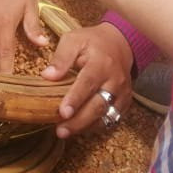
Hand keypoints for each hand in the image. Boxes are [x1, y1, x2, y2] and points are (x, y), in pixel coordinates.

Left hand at [42, 23, 133, 138]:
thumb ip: (61, 57)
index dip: (75, 98)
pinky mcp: (124, 102)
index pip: (88, 83)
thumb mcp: (74, 40)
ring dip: (85, 126)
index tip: (62, 112)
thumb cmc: (92, 42)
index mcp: (101, 63)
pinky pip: (112, 118)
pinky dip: (96, 126)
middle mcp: (114, 80)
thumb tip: (47, 76)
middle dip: (79, 121)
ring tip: (65, 132)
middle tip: (60, 131)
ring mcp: (121, 93)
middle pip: (98, 105)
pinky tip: (80, 128)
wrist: (120, 44)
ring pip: (105, 115)